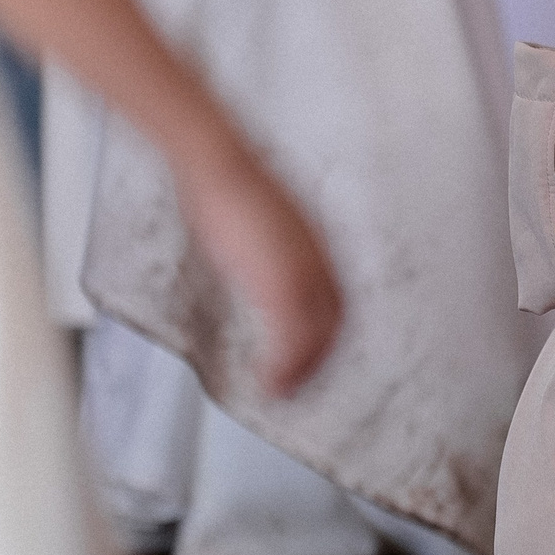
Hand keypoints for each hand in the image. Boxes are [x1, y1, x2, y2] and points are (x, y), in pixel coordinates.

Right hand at [176, 139, 342, 396]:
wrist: (219, 164)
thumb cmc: (226, 185)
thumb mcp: (255, 220)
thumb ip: (266, 244)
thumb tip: (256, 253)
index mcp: (312, 241)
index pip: (334, 295)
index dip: (328, 327)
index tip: (317, 349)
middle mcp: (316, 256)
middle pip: (335, 317)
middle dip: (323, 354)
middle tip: (304, 381)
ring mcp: (301, 269)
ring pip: (318, 333)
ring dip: (305, 368)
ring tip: (286, 390)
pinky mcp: (279, 281)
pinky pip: (294, 336)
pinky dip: (287, 366)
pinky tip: (273, 382)